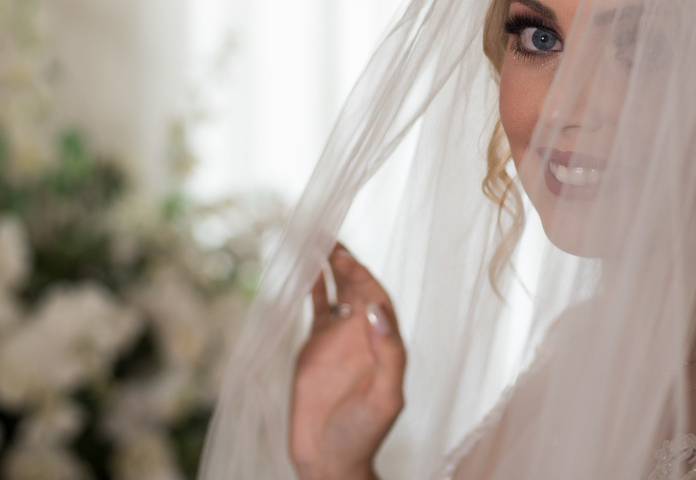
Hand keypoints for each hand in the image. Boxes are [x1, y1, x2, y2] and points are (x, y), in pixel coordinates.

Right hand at [289, 243, 405, 479]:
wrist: (330, 459)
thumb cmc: (364, 434)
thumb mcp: (386, 397)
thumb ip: (388, 354)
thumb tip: (379, 311)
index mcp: (383, 343)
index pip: (378, 299)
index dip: (365, 277)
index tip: (348, 261)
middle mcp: (363, 336)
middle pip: (358, 288)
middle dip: (347, 262)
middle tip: (329, 238)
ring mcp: (339, 338)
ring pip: (338, 292)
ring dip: (331, 267)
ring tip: (318, 240)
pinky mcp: (315, 346)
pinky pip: (317, 307)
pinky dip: (313, 287)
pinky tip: (307, 268)